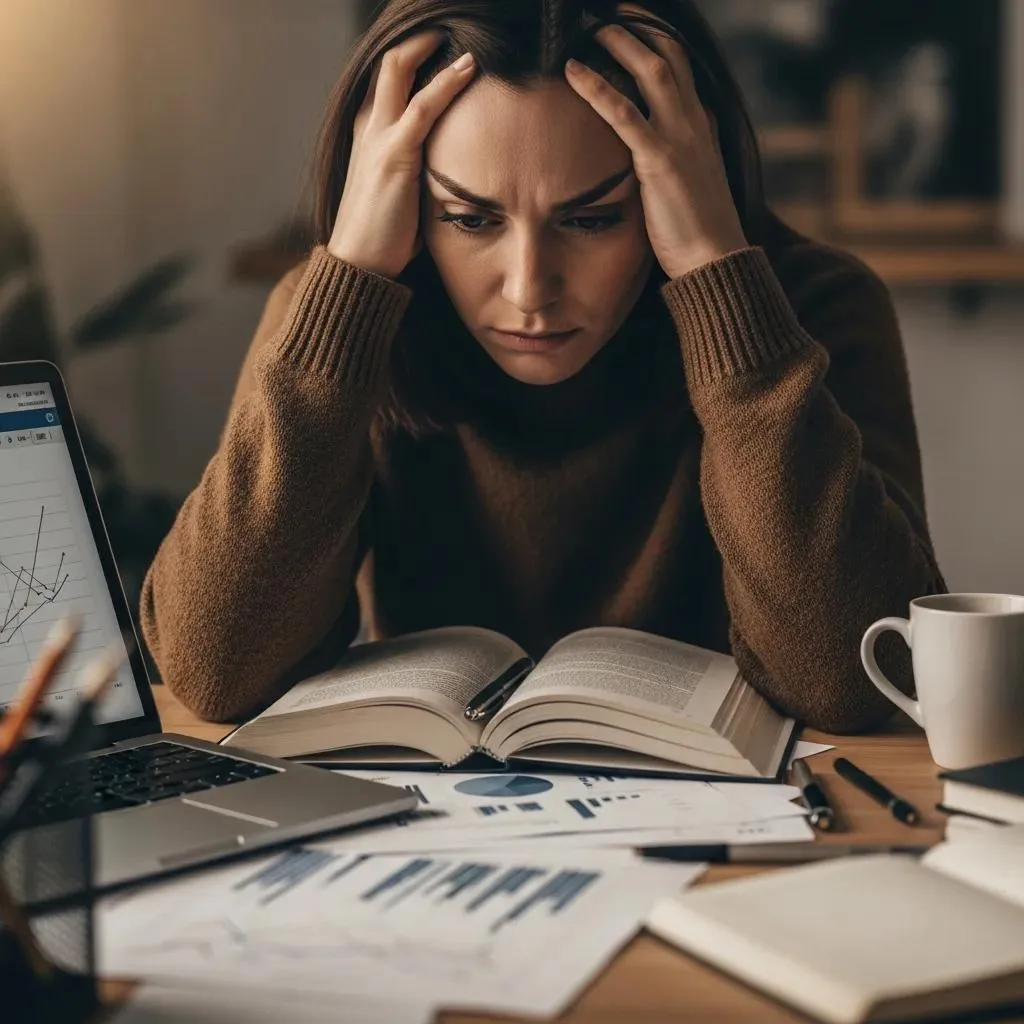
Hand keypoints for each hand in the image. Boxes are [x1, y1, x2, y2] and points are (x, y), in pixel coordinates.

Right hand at [328, 31, 476, 280]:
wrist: (361, 263)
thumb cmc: (385, 233)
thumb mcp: (403, 188)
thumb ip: (421, 165)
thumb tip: (454, 162)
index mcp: (368, 129)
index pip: (391, 75)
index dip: (419, 53)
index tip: (450, 42)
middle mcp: (368, 123)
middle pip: (392, 59)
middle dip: (424, 36)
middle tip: (456, 23)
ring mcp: (378, 136)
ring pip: (400, 68)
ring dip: (434, 45)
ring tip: (467, 30)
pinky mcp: (394, 154)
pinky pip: (423, 106)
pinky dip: (447, 81)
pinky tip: (469, 66)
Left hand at [563, 9, 747, 279]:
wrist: (714, 260)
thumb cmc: (695, 232)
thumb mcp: (684, 184)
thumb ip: (665, 159)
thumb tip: (637, 158)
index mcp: (700, 125)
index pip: (680, 68)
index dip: (654, 42)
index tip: (629, 25)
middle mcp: (694, 122)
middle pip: (668, 55)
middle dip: (638, 27)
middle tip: (608, 10)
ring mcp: (680, 138)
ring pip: (650, 70)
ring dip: (619, 42)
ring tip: (590, 25)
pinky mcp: (659, 160)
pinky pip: (624, 113)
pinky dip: (596, 88)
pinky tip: (571, 71)